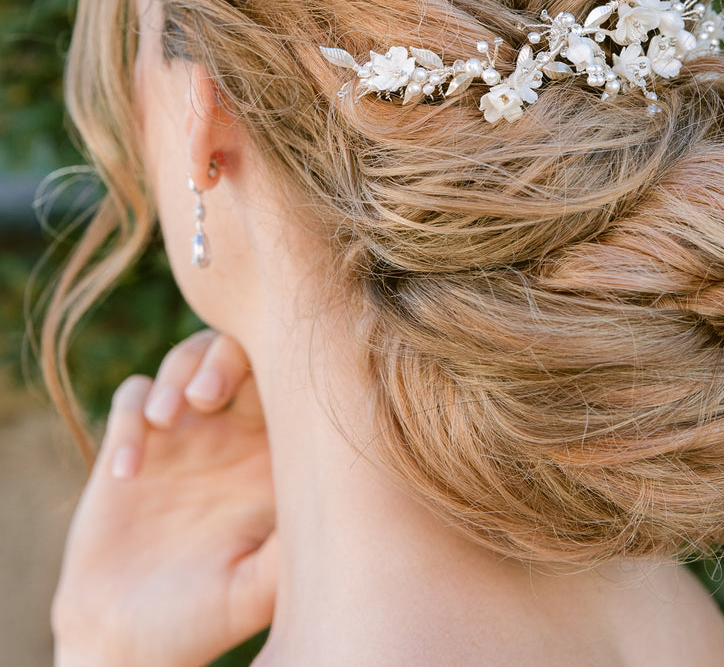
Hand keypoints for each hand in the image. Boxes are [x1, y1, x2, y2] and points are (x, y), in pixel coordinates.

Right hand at [53, 330, 276, 666]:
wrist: (127, 643)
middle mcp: (233, 434)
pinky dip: (129, 418)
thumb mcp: (254, 589)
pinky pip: (133, 397)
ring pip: (187, 358)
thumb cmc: (203, 620)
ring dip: (174, 376)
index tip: (253, 401)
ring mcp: (184, 435)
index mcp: (273, 455)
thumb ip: (288, 548)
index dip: (278, 369)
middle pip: (240, 352)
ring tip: (165, 421)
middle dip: (222, 358)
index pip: (290, 382)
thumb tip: (331, 503)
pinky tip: (127, 473)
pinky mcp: (134, 445)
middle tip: (204, 396)